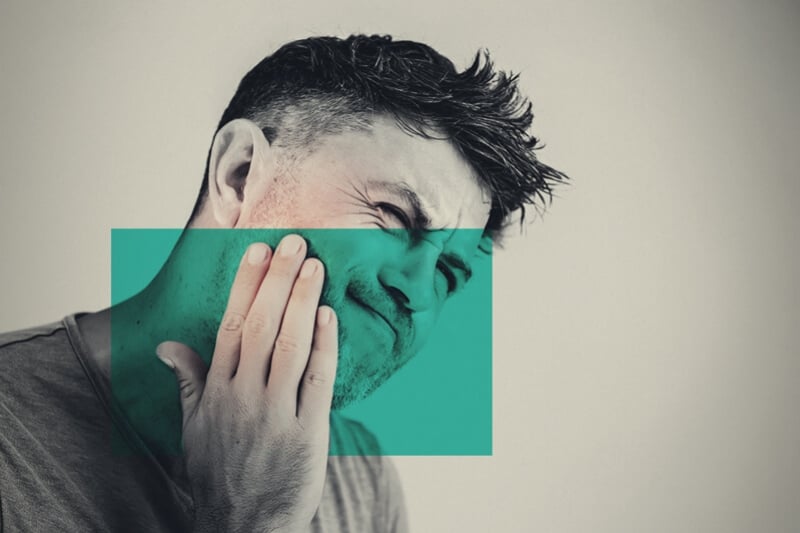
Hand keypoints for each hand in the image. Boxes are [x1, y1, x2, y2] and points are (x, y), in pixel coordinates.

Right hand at [155, 234, 337, 532]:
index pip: (231, 325)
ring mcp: (275, 415)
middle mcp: (242, 397)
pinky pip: (318, 381)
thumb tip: (168, 345)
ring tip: (313, 265)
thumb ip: (188, 382)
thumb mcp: (193, 430)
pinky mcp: (307, 433)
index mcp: (216, 392)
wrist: (243, 527)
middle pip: (261, 326)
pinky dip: (324, 345)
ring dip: (302, 301)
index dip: (246, 284)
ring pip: (289, 346)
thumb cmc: (219, 474)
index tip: (257, 250)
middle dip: (277, 280)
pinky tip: (329, 314)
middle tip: (293, 241)